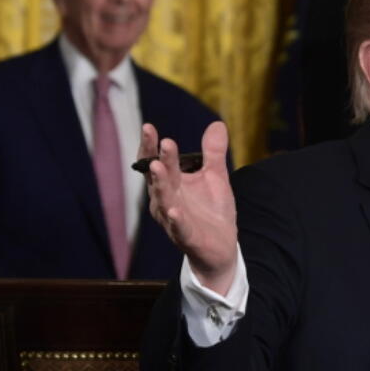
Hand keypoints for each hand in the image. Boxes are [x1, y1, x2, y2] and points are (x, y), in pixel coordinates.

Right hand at [140, 121, 237, 292]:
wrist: (221, 247)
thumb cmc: (212, 210)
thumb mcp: (216, 177)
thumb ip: (213, 152)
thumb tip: (216, 124)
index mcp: (170, 185)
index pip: (156, 162)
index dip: (151, 146)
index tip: (149, 127)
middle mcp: (166, 201)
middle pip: (159, 178)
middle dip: (158, 159)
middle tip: (161, 140)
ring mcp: (174, 219)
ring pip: (164, 200)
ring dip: (161, 184)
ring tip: (158, 167)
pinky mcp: (187, 236)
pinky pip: (179, 228)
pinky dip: (176, 219)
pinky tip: (175, 211)